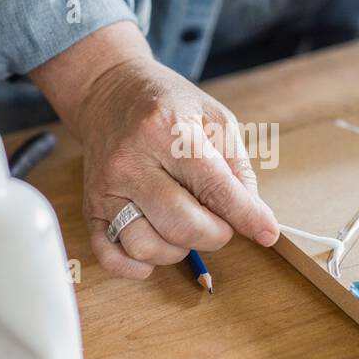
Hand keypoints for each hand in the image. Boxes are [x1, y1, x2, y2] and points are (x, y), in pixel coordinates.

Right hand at [31, 22, 279, 278]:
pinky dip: (137, 266)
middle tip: (221, 223)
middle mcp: (131, 160)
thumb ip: (237, 169)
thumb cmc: (167, 105)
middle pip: (181, 224)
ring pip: (145, 246)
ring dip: (177, 250)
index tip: (267, 233)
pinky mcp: (91, 207)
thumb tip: (252, 218)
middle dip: (215, 235)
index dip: (246, 216)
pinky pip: (111, 257)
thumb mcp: (215, 119)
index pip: (214, 187)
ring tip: (185, 228)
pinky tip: (156, 248)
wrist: (108, 92)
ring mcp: (106, 187)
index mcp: (166, 130)